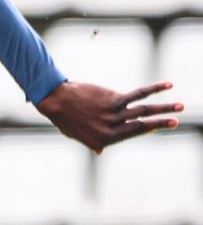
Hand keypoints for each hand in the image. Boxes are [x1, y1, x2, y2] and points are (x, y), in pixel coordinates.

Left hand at [36, 81, 182, 153]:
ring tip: (181, 106)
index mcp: (105, 141)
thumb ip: (93, 143)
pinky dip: (154, 89)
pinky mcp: (113, 99)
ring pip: (145, 111)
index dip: (146, 129)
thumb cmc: (65, 117)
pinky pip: (138, 94)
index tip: (157, 127)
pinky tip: (168, 85)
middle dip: (163, 123)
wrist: (55, 100)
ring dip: (165, 108)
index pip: (131, 134)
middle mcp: (112, 129)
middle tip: (178, 121)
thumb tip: (99, 152)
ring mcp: (114, 114)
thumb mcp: (78, 136)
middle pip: (143, 126)